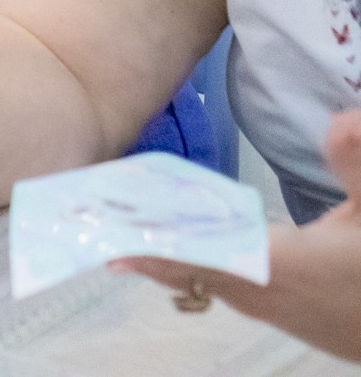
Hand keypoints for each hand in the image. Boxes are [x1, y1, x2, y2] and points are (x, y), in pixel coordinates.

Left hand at [114, 109, 360, 359]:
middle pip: (189, 271)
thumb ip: (357, 166)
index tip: (108, 240)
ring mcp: (274, 311)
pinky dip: (198, 271)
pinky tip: (187, 255)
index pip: (199, 256)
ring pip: (206, 283)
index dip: (152, 248)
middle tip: (99, 227)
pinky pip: (226, 291)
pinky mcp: (287, 317)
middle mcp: (264, 294)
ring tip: (127, 238)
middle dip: (145, 250)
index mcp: (278, 267)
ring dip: (168, 262)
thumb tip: (340, 118)